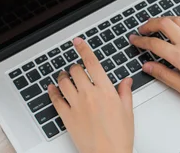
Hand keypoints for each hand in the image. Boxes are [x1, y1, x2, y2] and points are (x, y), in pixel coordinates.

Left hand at [48, 37, 133, 152]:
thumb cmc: (119, 137)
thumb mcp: (127, 112)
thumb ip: (125, 92)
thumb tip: (126, 81)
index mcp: (105, 91)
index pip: (91, 63)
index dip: (83, 49)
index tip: (77, 42)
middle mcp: (89, 94)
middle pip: (75, 71)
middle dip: (74, 67)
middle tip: (75, 69)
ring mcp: (76, 105)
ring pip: (64, 82)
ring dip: (62, 77)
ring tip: (64, 76)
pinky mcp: (66, 116)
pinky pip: (55, 99)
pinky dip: (52, 91)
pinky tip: (52, 88)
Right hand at [130, 17, 179, 104]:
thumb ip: (163, 75)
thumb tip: (148, 67)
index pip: (154, 44)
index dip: (140, 41)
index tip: (133, 40)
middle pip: (163, 23)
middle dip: (149, 24)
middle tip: (141, 30)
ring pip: (176, 19)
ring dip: (162, 19)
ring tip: (155, 25)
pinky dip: (176, 21)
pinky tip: (174, 27)